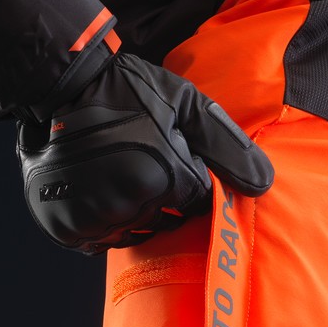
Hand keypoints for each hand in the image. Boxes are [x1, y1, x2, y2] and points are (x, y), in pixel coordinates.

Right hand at [17, 54, 272, 253]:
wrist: (64, 85)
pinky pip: (94, 241)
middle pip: (162, 222)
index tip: (167, 156)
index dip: (185, 181)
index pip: (194, 203)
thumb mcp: (188, 106)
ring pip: (128, 233)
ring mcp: (91, 216)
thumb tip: (265, 186)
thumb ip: (228, 147)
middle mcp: (127, 202)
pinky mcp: (63, 224)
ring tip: (114, 174)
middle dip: (158, 198)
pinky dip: (98, 224)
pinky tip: (95, 192)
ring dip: (127, 213)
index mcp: (163, 176)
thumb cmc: (131, 91)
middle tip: (137, 161)